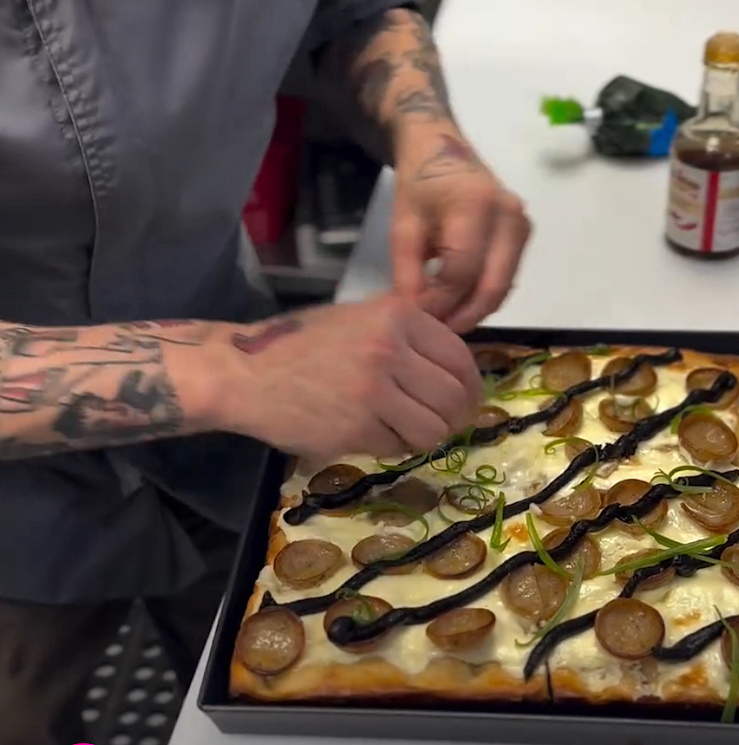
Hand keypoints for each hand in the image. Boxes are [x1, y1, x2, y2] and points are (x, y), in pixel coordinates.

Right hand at [219, 295, 481, 460]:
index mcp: (397, 315)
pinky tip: (376, 435)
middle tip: (445, 425)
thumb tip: (453, 366)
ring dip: (427, 436)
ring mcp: (375, 389)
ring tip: (408, 432)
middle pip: (454, 396)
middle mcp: (391, 348)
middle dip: (456, 417)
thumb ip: (405, 334)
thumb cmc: (301, 342)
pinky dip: (395, 447)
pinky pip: (400, 446)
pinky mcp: (357, 426)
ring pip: (433, 427)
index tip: (465, 399)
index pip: (459, 356)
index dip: (469, 384)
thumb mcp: (359, 318)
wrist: (246, 371)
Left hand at [391, 128, 531, 332]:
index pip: (462, 272)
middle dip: (464, 315)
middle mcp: (509, 215)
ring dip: (475, 309)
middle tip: (436, 333)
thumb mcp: (403, 226)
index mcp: (476, 205)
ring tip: (445, 320)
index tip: (417, 319)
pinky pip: (507, 276)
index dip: (440, 303)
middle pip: (492, 285)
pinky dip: (485, 294)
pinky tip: (460, 301)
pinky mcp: (524, 233)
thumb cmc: (418, 183)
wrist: (440, 147)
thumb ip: (409, 274)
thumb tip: (419, 319)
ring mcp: (522, 224)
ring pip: (504, 286)